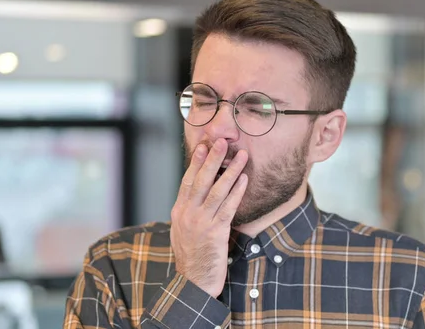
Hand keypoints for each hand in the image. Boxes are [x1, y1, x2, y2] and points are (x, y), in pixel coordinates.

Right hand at [170, 138, 247, 297]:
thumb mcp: (184, 230)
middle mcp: (187, 214)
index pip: (188, 181)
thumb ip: (190, 211)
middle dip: (212, 159)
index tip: (203, 145)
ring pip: (217, 191)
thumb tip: (200, 193)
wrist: (193, 283)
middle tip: (221, 141)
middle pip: (201, 180)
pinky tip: (244, 180)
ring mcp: (200, 223)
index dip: (196, 162)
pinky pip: (228, 208)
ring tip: (241, 156)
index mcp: (179, 211)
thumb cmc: (193, 256)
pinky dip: (237, 192)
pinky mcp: (215, 233)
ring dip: (230, 171)